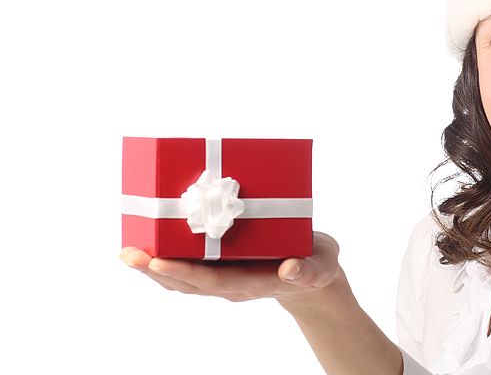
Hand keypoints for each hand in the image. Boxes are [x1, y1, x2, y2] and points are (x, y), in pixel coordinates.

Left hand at [119, 231, 342, 305]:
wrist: (314, 274)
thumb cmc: (318, 264)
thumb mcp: (323, 265)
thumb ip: (309, 269)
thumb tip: (290, 269)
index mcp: (256, 282)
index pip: (215, 281)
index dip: (185, 273)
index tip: (159, 262)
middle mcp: (234, 284)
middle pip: (188, 283)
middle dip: (156, 270)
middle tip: (128, 253)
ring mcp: (225, 278)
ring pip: (182, 279)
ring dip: (153, 268)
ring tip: (128, 251)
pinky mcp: (222, 269)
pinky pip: (189, 269)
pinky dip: (166, 259)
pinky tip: (150, 246)